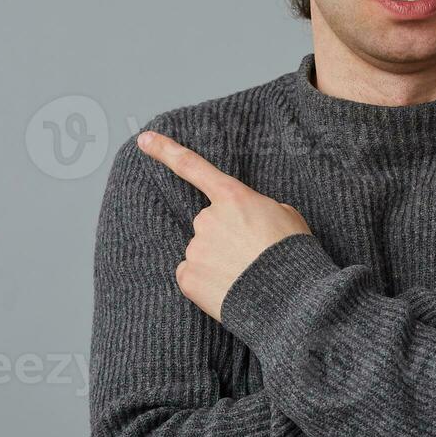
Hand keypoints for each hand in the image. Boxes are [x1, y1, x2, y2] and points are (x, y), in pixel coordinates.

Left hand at [137, 131, 312, 323]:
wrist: (289, 296)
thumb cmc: (292, 252)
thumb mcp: (285, 215)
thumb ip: (256, 209)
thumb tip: (245, 222)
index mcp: (232, 197)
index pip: (193, 167)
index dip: (165, 151)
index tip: (143, 140)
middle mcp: (207, 219)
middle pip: (208, 224)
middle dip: (224, 237)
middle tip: (250, 256)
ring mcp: (194, 248)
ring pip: (202, 252)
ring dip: (218, 262)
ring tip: (246, 276)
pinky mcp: (187, 277)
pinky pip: (193, 276)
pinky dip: (208, 283)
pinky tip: (230, 288)